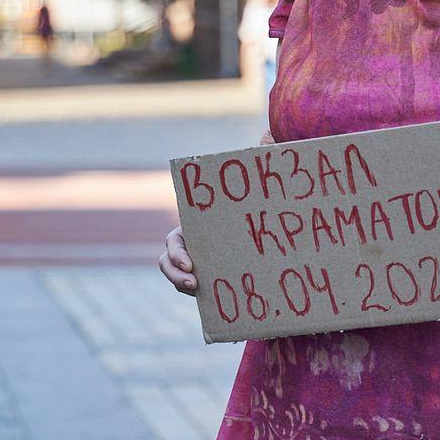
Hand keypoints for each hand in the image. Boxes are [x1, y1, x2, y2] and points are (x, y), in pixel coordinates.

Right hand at [161, 131, 273, 296]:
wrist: (269, 231)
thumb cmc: (258, 200)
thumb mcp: (257, 183)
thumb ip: (260, 157)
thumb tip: (266, 134)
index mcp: (196, 226)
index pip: (174, 242)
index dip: (176, 254)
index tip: (191, 263)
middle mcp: (194, 246)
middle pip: (170, 263)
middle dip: (176, 274)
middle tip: (194, 283)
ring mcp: (201, 265)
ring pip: (180, 280)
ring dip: (183, 287)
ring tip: (200, 292)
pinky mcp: (214, 281)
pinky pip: (203, 293)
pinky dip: (207, 299)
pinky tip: (221, 305)